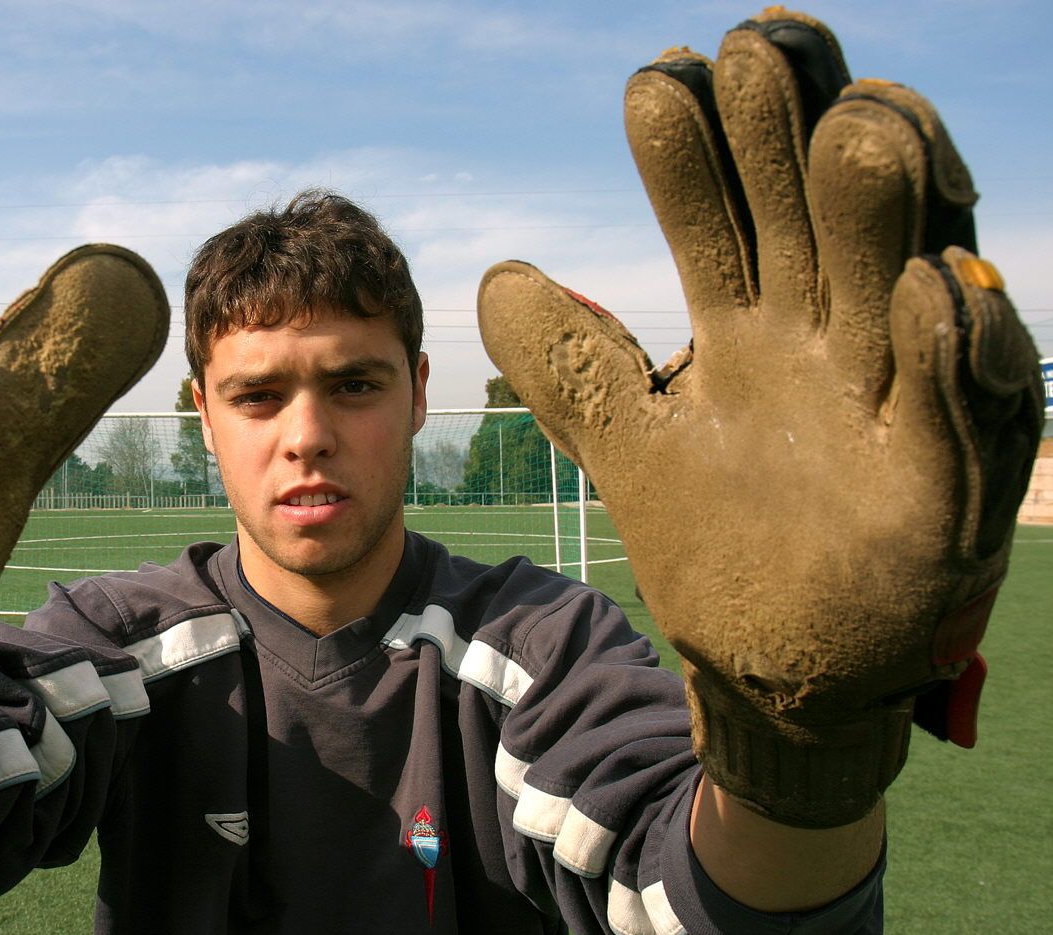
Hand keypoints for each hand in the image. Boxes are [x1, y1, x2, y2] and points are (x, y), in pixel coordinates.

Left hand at [477, 9, 1042, 826]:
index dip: (695, 147)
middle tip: (760, 48)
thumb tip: (496, 276)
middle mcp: (830, 335)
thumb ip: (569, 368)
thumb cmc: (712, 544)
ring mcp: (896, 394)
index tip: (660, 77)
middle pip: (820, 208)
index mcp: (748, 322)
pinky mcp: (950, 476)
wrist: (772, 669)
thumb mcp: (628, 444)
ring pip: (909, 271)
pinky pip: (968, 396)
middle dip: (795, 131)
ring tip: (855, 124)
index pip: (724, 209)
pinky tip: (934, 289)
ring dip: (887, 202)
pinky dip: (955, 344)